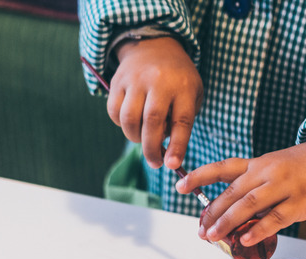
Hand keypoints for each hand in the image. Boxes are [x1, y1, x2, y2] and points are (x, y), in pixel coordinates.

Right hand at [110, 37, 201, 168]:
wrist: (155, 46)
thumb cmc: (177, 80)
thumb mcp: (191, 94)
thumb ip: (182, 122)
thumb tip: (166, 153)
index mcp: (183, 86)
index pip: (181, 120)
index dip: (177, 145)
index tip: (172, 165)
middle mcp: (159, 81)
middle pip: (151, 121)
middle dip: (151, 148)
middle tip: (155, 163)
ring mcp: (135, 80)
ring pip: (129, 119)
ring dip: (134, 138)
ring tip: (142, 139)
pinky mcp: (117, 81)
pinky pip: (114, 112)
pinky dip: (121, 125)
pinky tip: (132, 122)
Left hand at [176, 134, 305, 246]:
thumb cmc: (305, 166)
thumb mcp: (274, 168)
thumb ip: (254, 187)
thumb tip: (231, 214)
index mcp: (257, 164)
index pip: (222, 168)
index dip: (199, 177)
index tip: (180, 186)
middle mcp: (267, 173)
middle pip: (232, 192)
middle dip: (212, 212)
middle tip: (200, 230)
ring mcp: (284, 187)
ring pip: (249, 205)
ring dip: (228, 222)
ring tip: (213, 236)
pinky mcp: (301, 202)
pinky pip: (276, 217)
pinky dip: (259, 229)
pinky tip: (246, 239)